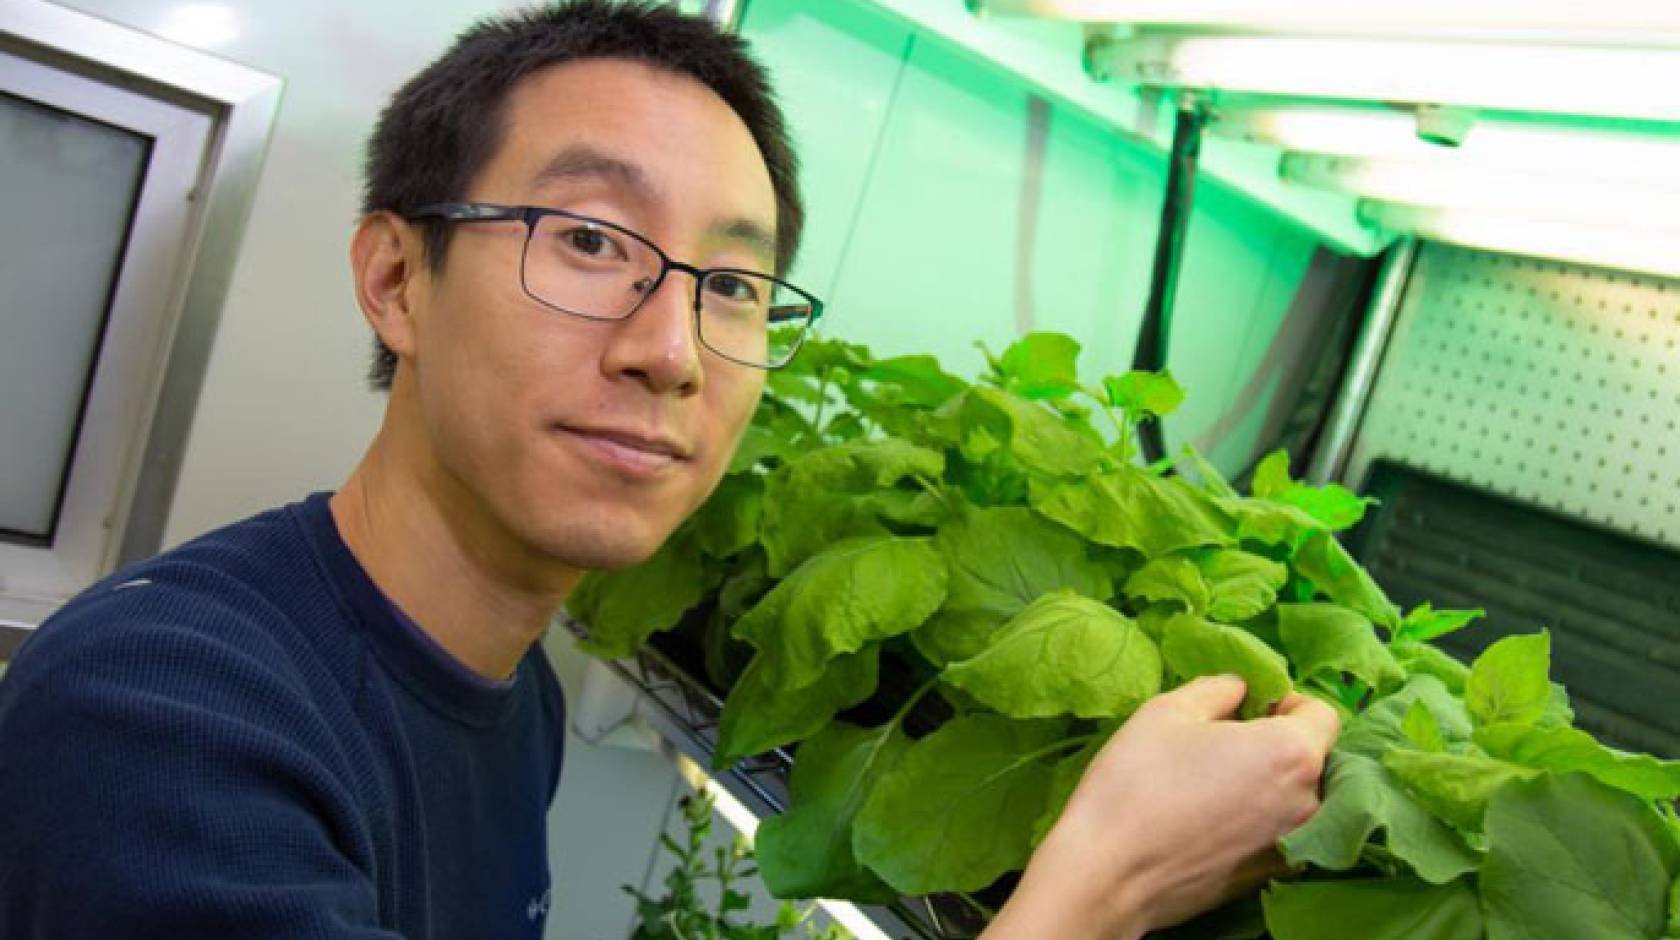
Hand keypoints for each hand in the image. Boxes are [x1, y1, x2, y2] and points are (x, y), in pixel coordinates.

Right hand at [984, 675, 1338, 939]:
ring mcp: (1290, 846)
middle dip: (1280, 745)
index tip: (1250, 709)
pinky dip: (1259, 821)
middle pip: (1314, 759)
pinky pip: (1279, 834)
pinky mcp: (1269, 877)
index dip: (1288, 702)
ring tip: (1217, 784)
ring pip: (1297, 799)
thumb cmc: (1137, 782)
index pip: (1323, 715)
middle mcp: (1307, 803)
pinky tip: (1213, 820)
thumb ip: (1217, 690)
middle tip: (1227, 745)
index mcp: (1290, 753)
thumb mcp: (1167, 712)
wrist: (1109, 873)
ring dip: (1270, 784)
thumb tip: (1239, 691)